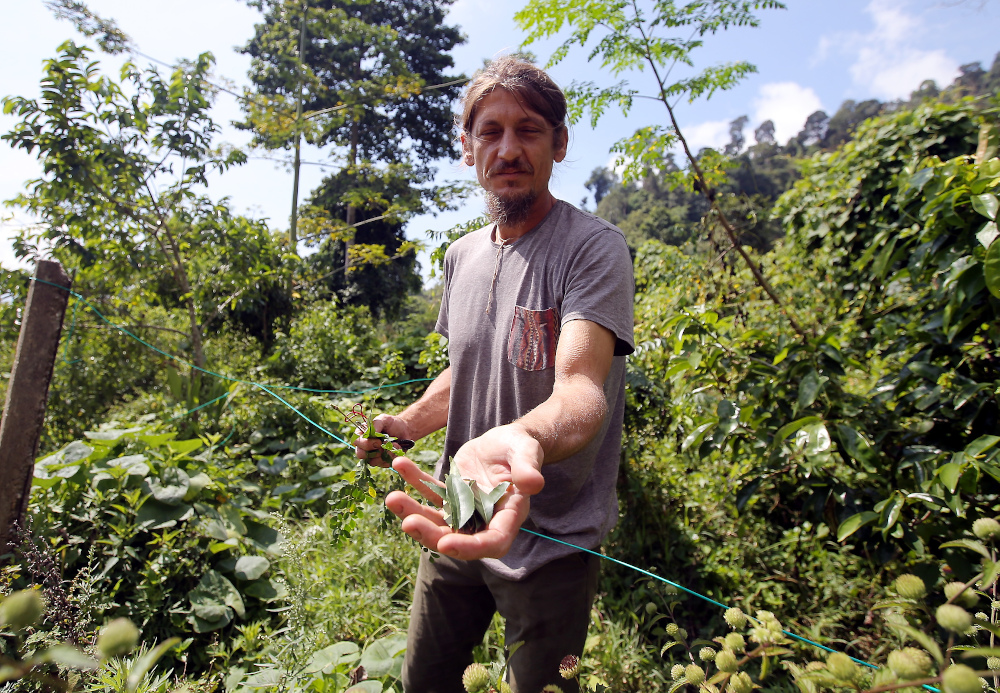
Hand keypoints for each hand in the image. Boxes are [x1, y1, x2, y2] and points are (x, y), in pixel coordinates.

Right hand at [355, 414, 410, 467]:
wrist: (405, 430)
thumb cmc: (392, 423)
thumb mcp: (384, 419)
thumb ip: (376, 424)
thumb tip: (370, 434)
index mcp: (362, 435)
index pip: (356, 441)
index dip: (365, 443)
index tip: (378, 441)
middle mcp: (364, 446)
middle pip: (360, 454)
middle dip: (373, 451)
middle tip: (383, 445)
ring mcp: (372, 455)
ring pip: (372, 462)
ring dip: (384, 454)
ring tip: (393, 445)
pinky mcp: (382, 462)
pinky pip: (383, 464)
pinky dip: (391, 457)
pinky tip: (396, 450)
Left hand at [385, 424, 544, 559]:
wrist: (507, 440)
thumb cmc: (522, 446)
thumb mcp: (527, 452)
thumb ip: (528, 468)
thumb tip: (533, 484)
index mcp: (508, 516)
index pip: (492, 542)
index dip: (469, 547)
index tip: (445, 543)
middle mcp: (484, 519)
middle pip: (456, 537)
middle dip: (430, 534)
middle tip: (407, 523)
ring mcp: (464, 510)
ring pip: (436, 519)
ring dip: (414, 511)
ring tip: (392, 498)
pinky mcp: (450, 495)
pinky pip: (430, 491)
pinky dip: (414, 481)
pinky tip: (400, 465)